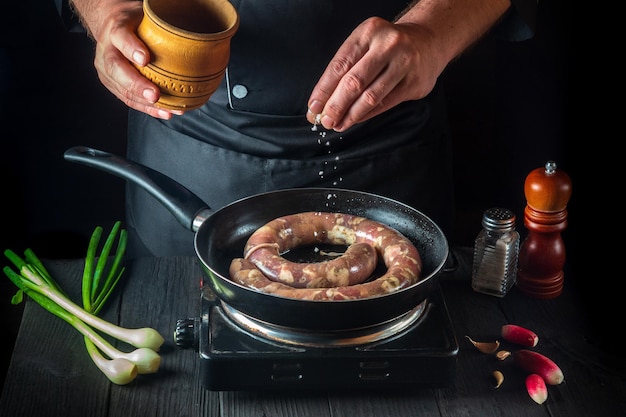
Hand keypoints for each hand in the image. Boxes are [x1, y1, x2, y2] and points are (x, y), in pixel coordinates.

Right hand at [90, 2, 182, 118]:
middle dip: (137, 85)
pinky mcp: (112, 85)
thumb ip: (161, 27)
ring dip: (146, 103)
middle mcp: (107, 51)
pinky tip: (163, 113)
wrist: (112, 29)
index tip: (145, 58)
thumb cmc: (134, 23)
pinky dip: (148, 109)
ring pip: (123, 89)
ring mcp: (106, 70)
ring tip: (167, 110)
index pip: (121, 37)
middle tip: (155, 95)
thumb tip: (192, 36)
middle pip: (117, 69)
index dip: (132, 48)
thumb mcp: (145, 17)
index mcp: (115, 30)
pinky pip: (129, 99)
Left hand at [306, 17, 444, 131]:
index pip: (340, 65)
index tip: (313, 107)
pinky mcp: (414, 83)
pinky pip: (385, 103)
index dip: (324, 89)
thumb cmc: (389, 45)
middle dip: (336, 105)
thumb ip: (345, 67)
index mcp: (369, 32)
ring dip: (350, 114)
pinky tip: (355, 120)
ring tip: (338, 124)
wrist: (429, 41)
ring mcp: (404, 63)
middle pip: (354, 82)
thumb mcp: (366, 43)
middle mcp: (388, 45)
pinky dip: (366, 115)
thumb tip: (321, 101)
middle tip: (325, 120)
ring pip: (371, 96)